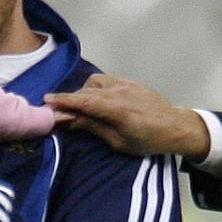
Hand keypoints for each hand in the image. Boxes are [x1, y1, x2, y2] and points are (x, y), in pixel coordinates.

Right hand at [45, 73, 209, 159]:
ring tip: (80, 107)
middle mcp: (119, 92)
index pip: (83, 101)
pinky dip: (94, 88)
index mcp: (116, 109)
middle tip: (57, 112)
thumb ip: (92, 126)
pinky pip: (105, 80)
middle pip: (85, 92)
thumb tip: (68, 120)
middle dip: (69, 100)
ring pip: (94, 82)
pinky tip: (94, 98)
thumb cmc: (148, 140)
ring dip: (82, 92)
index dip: (62, 101)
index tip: (45, 101)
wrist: (175, 127)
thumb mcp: (118, 141)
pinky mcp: (129, 82)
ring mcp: (125, 84)